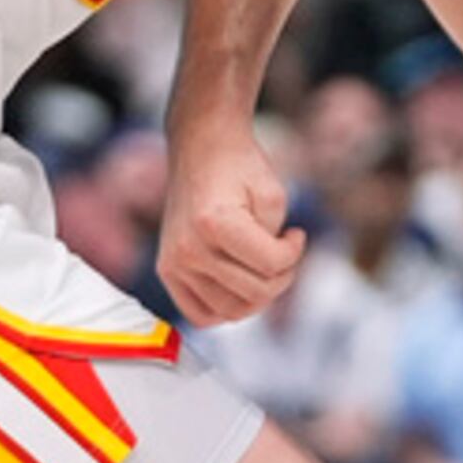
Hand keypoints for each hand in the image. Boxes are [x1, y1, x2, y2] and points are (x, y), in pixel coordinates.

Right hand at [159, 123, 305, 327]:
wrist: (201, 148)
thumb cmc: (240, 168)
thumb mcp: (274, 196)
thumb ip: (276, 244)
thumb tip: (270, 280)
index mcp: (215, 224)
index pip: (272, 265)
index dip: (294, 252)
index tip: (295, 233)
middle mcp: (188, 248)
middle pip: (255, 293)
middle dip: (282, 276)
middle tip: (284, 252)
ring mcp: (173, 263)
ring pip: (232, 311)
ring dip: (258, 295)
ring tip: (264, 266)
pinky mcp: (167, 271)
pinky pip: (201, 314)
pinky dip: (226, 308)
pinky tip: (240, 283)